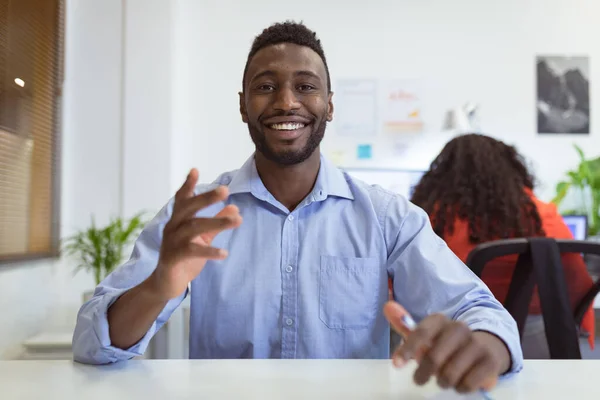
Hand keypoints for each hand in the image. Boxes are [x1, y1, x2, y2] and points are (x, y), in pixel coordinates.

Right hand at [150, 168, 241, 299]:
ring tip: (237, 220)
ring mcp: (171, 242)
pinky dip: (209, 251)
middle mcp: (172, 227)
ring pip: (194, 227)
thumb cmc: (185, 257)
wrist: (167, 283)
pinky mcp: (173, 258)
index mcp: (178, 220)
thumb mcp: (203, 237)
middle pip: (189, 208)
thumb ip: (216, 222)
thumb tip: (235, 207)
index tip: (195, 170)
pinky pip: (192, 251)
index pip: (182, 199)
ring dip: (217, 222)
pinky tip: (224, 253)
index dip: (187, 184)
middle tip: (225, 190)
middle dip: (206, 198)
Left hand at [384, 301, 508, 393]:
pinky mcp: (490, 361)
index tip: (397, 364)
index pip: (421, 332)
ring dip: (442, 382)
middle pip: (434, 357)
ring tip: (443, 379)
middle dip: (423, 373)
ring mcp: (476, 344)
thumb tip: (387, 306)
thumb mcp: (427, 333)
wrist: (486, 346)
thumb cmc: (447, 343)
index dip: (408, 349)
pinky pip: (468, 383)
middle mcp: (459, 328)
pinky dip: (460, 388)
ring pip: (450, 374)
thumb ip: (405, 324)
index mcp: (440, 320)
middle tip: (419, 380)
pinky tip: (460, 384)